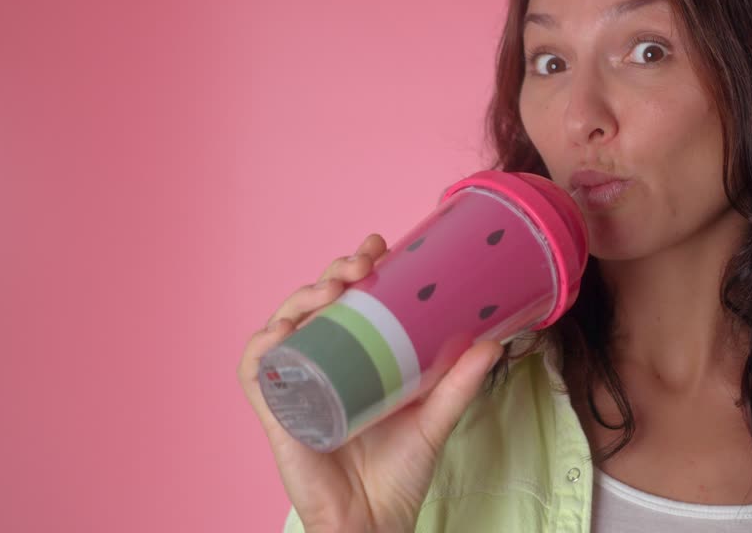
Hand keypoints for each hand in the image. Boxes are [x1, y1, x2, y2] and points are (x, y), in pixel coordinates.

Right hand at [238, 233, 503, 532]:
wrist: (374, 523)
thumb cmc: (398, 473)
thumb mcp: (435, 418)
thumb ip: (461, 382)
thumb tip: (494, 341)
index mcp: (353, 359)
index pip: (347, 301)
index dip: (355, 267)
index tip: (380, 245)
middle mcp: (322, 365)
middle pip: (314, 304)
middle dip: (333, 273)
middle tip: (364, 264)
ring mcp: (297, 386)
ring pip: (283, 325)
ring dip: (302, 298)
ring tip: (334, 288)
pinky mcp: (278, 413)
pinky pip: (256, 372)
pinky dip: (263, 346)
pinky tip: (284, 330)